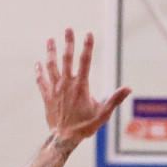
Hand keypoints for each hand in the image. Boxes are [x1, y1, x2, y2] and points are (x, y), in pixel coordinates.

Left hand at [37, 28, 128, 143]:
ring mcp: (55, 89)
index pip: (85, 61)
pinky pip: (41, 81)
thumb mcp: (103, 113)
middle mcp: (66, 84)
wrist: (64, 137)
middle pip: (67, 58)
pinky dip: (39, 72)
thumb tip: (128, 88)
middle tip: (68, 29)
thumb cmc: (85, 126)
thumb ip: (114, 99)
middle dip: (68, 42)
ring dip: (51, 52)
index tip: (89, 34)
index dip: (87, 46)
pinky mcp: (47, 96)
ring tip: (50, 40)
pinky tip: (37, 63)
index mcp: (81, 86)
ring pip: (51, 66)